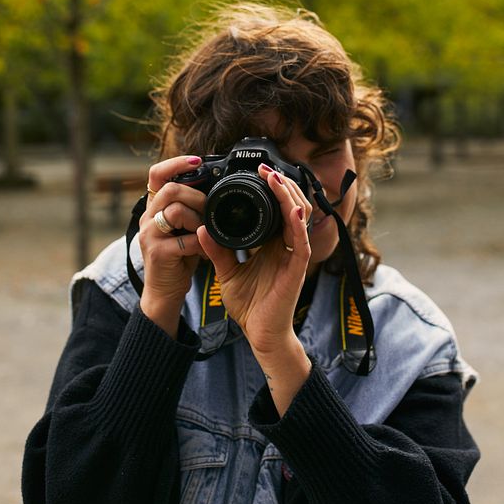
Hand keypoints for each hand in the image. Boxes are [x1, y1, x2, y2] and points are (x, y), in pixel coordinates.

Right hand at [138, 155, 205, 336]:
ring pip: (176, 210)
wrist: (165, 293)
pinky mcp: (157, 253)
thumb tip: (215, 185)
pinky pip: (185, 238)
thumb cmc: (179, 257)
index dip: (176, 163)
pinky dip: (201, 243)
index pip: (156, 173)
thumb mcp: (184, 227)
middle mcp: (147, 218)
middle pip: (170, 189)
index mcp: (154, 208)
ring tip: (206, 231)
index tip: (198, 160)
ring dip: (199, 219)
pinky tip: (205, 251)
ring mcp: (149, 235)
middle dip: (196, 196)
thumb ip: (192, 207)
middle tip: (209, 209)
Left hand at [197, 165, 312, 357]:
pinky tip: (291, 207)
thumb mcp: (227, 272)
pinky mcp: (298, 266)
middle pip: (294, 203)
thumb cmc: (249, 306)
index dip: (273, 187)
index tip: (257, 171)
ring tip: (274, 177)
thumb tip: (201, 228)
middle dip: (281, 183)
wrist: (260, 335)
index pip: (279, 207)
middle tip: (264, 168)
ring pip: (301, 215)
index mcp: (274, 242)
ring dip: (289, 194)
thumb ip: (217, 250)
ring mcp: (296, 253)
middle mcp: (288, 244)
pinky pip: (302, 239)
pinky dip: (297, 222)